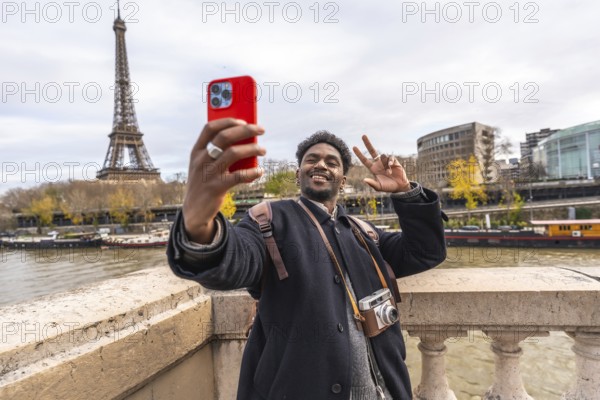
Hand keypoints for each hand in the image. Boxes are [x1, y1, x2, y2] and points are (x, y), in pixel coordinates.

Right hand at [183, 118, 265, 242]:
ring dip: (252, 149)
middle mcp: (201, 160)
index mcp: (196, 151)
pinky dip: (252, 172)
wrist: (194, 211)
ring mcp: (208, 173)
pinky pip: (239, 176)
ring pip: (233, 153)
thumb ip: (217, 153)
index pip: (210, 128)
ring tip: (263, 150)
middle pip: (224, 137)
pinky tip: (260, 171)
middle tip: (261, 130)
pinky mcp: (217, 188)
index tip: (243, 120)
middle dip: (246, 130)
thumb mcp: (203, 166)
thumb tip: (244, 139)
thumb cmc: (204, 183)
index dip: (228, 121)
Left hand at [352, 135, 409, 192]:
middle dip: (367, 143)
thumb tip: (364, 180)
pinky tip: (391, 167)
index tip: (354, 147)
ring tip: (389, 173)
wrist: (399, 186)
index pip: (364, 160)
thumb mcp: (379, 187)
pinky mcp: (394, 161)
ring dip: (385, 164)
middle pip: (372, 151)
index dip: (359, 154)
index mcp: (373, 169)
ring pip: (383, 156)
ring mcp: (386, 162)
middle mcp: (379, 164)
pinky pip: (390, 158)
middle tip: (363, 135)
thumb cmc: (388, 187)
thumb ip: (372, 184)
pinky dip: (390, 162)